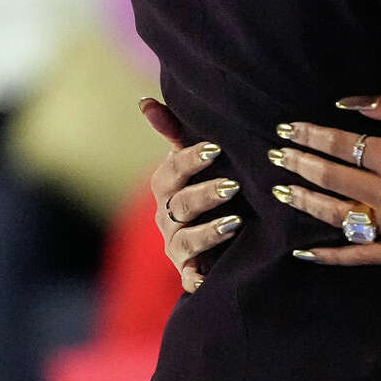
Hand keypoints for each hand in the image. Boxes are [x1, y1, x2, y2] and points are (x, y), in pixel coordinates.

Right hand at [141, 98, 240, 293]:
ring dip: (208, 232)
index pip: (172, 169)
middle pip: (179, 204)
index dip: (191, 159)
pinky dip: (197, 277)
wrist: (215, 235)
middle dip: (206, 194)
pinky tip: (208, 276)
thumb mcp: (198, 158)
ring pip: (185, 240)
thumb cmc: (207, 183)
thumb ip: (175, 130)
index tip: (217, 148)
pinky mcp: (188, 272)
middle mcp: (165, 215)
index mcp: (166, 184)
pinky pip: (189, 277)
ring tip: (235, 222)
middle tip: (235, 186)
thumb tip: (144, 102)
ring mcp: (175, 245)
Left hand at [268, 94, 380, 266]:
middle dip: (300, 163)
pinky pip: (360, 256)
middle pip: (333, 176)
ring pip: (338, 215)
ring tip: (282, 190)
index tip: (287, 129)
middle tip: (275, 155)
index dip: (310, 134)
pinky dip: (331, 255)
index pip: (340, 143)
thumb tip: (346, 104)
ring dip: (306, 201)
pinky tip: (304, 252)